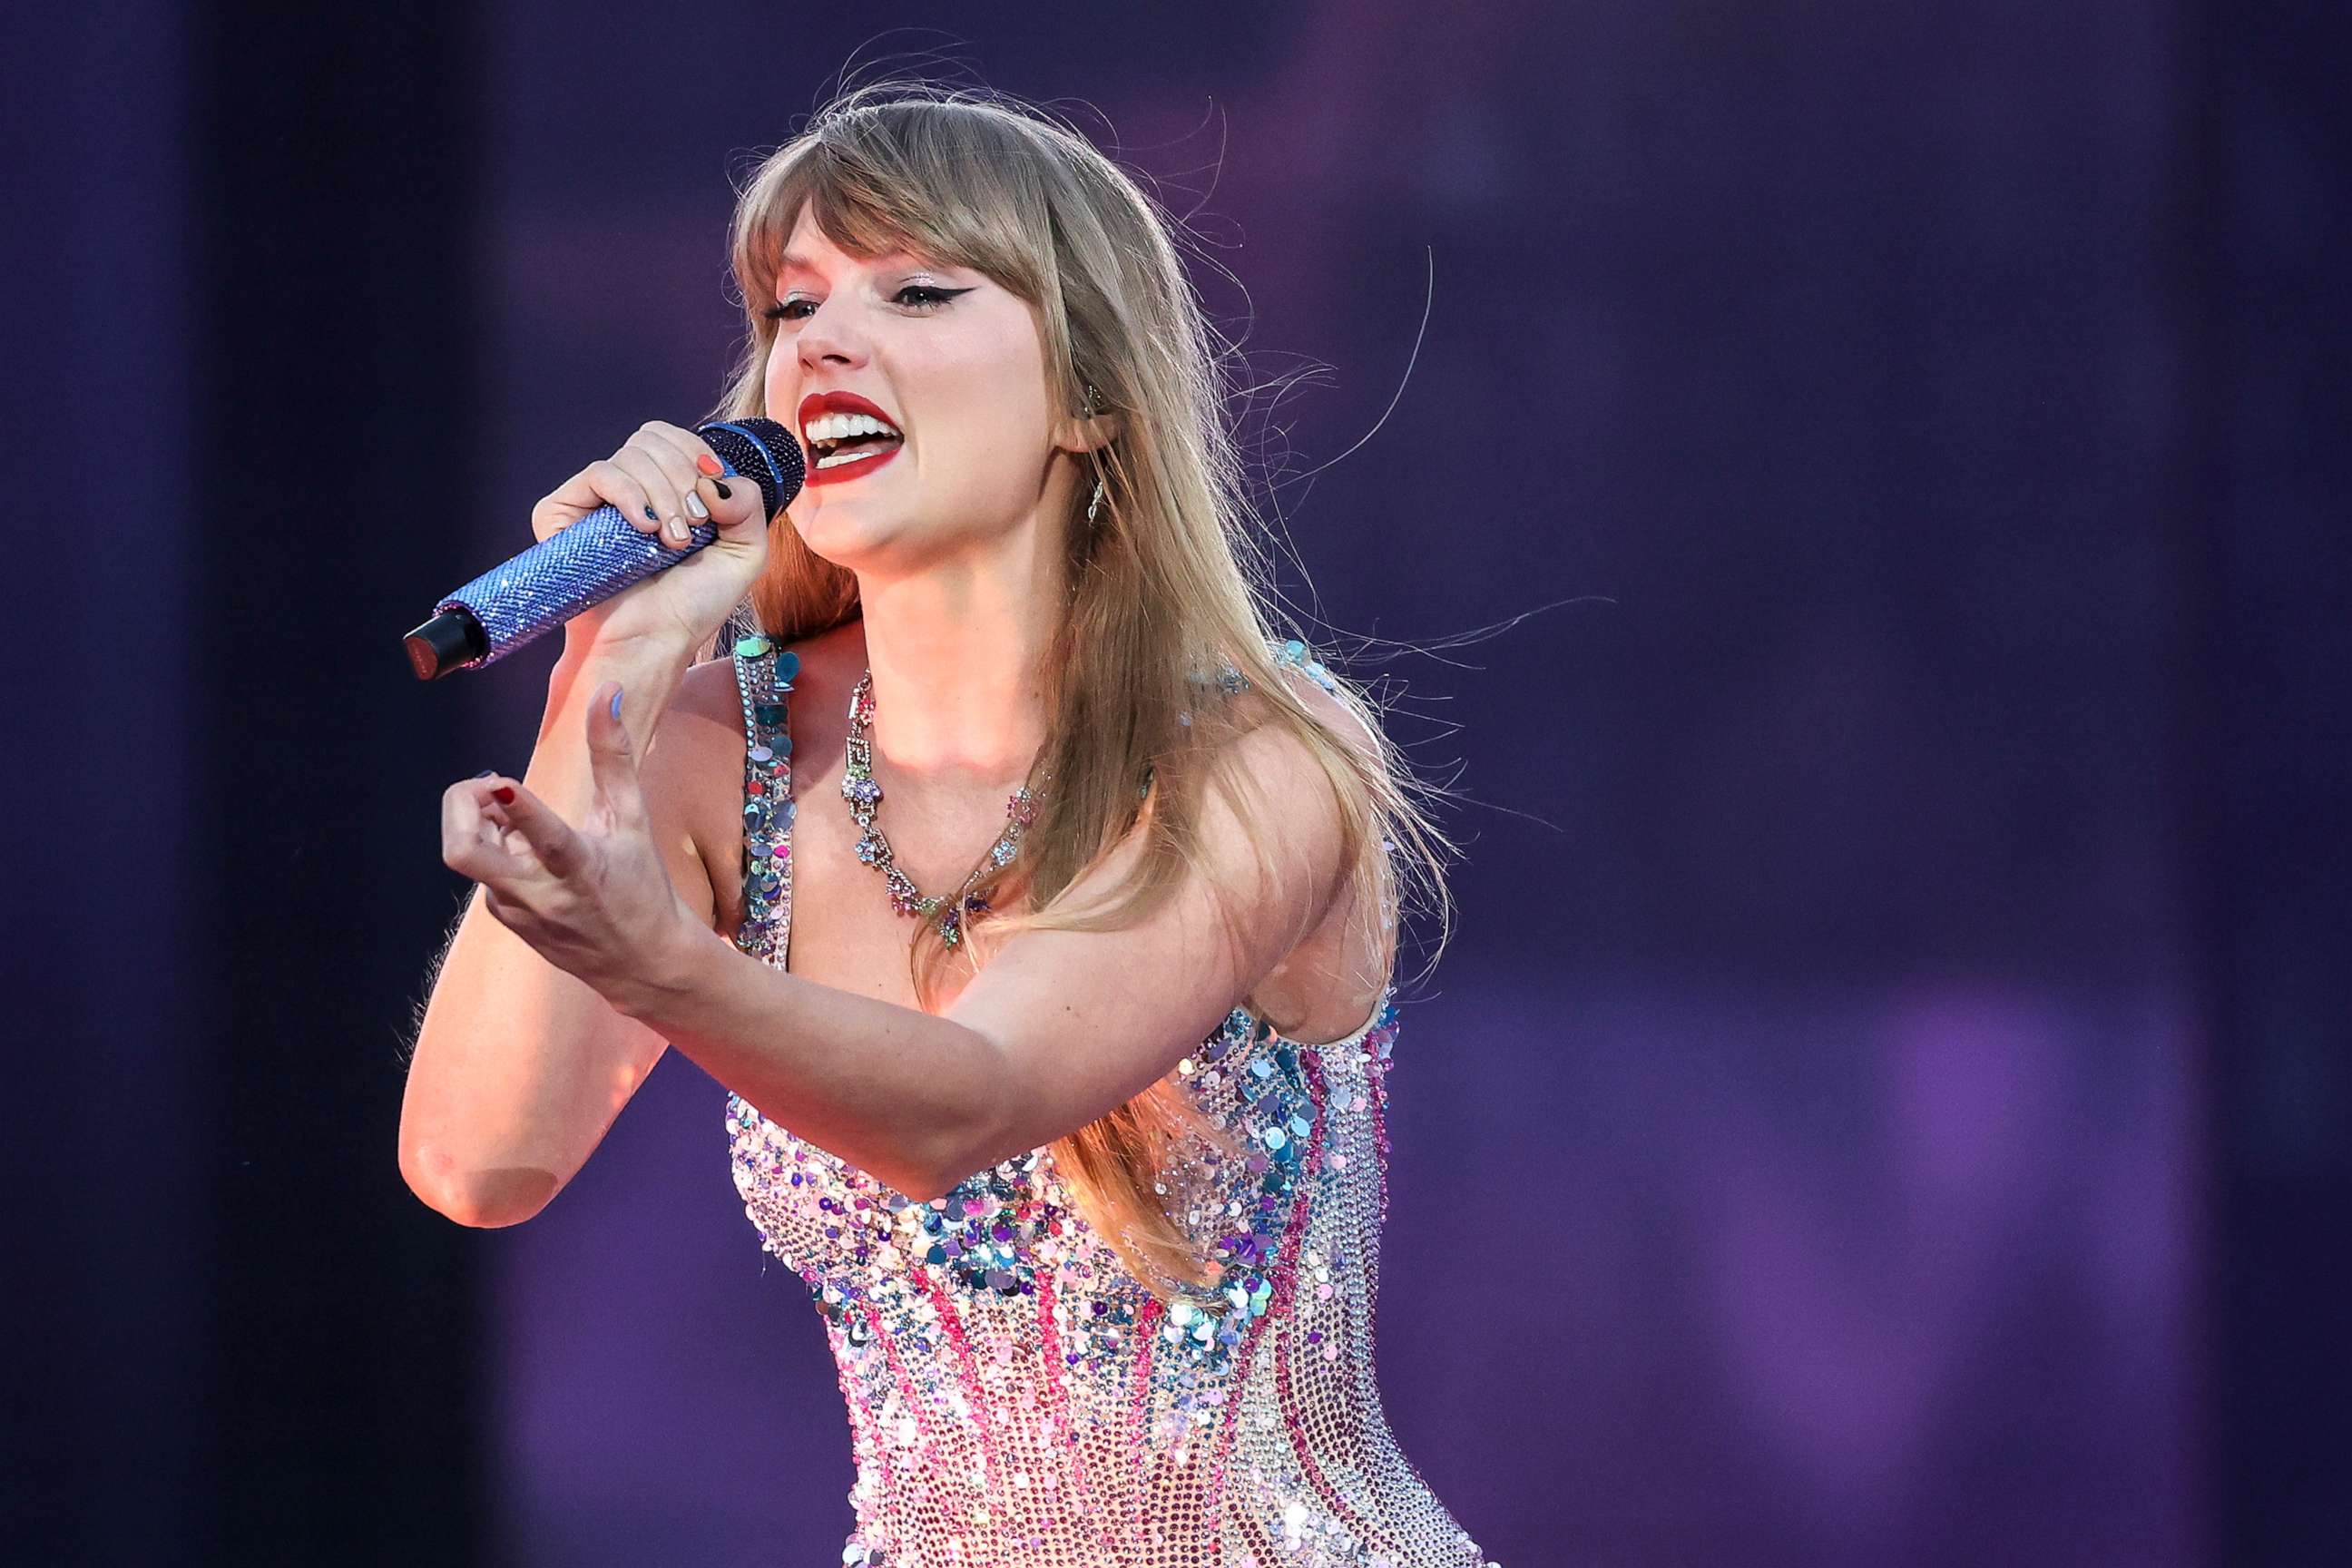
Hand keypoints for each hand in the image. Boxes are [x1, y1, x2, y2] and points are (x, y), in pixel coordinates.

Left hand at [441, 679, 698, 1015]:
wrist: (643, 964)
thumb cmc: (642, 884)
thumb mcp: (634, 819)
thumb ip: (614, 755)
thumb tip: (606, 690)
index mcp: (581, 868)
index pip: (543, 837)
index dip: (516, 808)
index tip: (501, 782)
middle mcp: (542, 895)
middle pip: (464, 852)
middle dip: (460, 806)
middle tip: (488, 786)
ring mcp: (517, 911)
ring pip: (470, 856)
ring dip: (483, 823)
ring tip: (517, 816)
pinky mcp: (506, 920)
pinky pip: (484, 874)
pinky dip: (495, 849)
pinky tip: (526, 850)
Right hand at [531, 419, 772, 659]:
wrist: (653, 641)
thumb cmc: (693, 605)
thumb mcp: (745, 552)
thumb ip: (748, 503)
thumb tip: (713, 478)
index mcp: (663, 489)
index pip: (671, 437)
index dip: (695, 453)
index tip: (712, 493)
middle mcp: (627, 488)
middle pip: (652, 438)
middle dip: (683, 477)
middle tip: (693, 527)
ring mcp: (594, 499)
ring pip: (631, 455)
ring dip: (663, 495)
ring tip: (672, 542)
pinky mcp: (562, 512)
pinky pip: (599, 474)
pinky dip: (629, 494)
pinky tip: (644, 528)